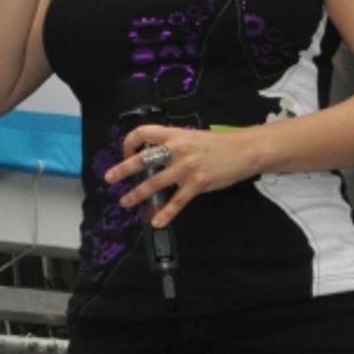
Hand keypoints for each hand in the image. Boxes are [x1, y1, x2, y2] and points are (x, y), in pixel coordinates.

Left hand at [103, 124, 261, 227]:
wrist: (243, 150)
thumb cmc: (215, 144)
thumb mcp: (189, 136)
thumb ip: (171, 144)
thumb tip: (151, 156)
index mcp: (173, 134)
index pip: (142, 133)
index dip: (130, 142)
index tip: (126, 153)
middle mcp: (176, 150)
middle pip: (143, 159)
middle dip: (123, 169)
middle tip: (110, 178)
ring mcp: (186, 168)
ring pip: (155, 182)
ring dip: (138, 194)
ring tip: (125, 202)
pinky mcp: (197, 184)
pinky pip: (177, 201)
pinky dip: (165, 213)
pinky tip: (156, 221)